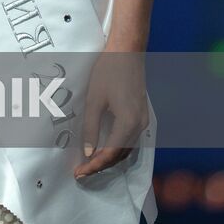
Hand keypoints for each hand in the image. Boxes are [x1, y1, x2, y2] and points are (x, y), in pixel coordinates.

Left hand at [74, 48, 149, 179]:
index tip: (79, 173)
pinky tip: (106, 149)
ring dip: (110, 159)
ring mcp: (143, 120)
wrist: (127, 50)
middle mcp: (140, 125)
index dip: (94, 166)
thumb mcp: (95, 99)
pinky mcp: (142, 114)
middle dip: (102, 165)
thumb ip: (92, 128)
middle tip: (82, 171)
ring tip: (91, 163)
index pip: (111, 154)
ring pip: (128, 149)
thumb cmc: (109, 70)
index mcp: (128, 122)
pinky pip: (131, 139)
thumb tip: (89, 152)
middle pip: (121, 155)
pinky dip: (118, 148)